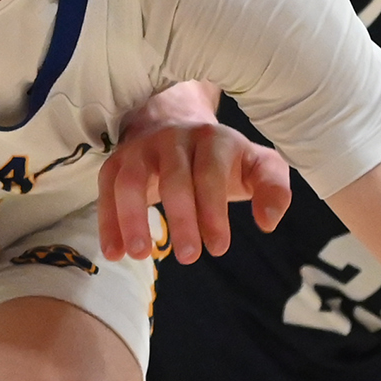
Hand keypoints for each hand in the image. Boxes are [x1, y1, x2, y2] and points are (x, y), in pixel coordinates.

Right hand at [98, 84, 292, 263]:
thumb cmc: (221, 158)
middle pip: (174, 178)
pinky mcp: (117, 162)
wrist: (175, 121)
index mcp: (213, 140)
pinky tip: (113, 252)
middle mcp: (174, 139)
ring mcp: (142, 149)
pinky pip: (107, 190)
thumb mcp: (255, 165)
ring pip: (131, 181)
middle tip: (188, 258)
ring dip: (132, 218)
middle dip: (181, 219)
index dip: (214, 211)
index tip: (218, 248)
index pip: (211, 174)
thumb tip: (267, 222)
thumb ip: (274, 188)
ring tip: (139, 254)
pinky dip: (107, 222)